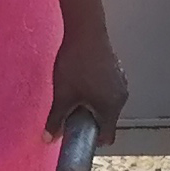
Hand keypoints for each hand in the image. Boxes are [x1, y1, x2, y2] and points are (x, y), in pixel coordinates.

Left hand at [47, 24, 126, 148]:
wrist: (85, 30)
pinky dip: (96, 92)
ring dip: (92, 105)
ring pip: (106, 104)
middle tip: (70, 111)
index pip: (107, 137)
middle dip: (89, 120)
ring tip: (74, 92)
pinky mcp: (117, 70)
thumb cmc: (75, 63)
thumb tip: (48, 139)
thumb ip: (56, 120)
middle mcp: (121, 97)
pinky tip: (81, 79)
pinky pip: (108, 90)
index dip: (90, 140)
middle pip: (106, 120)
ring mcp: (121, 82)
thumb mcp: (62, 95)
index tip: (76, 134)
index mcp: (111, 107)